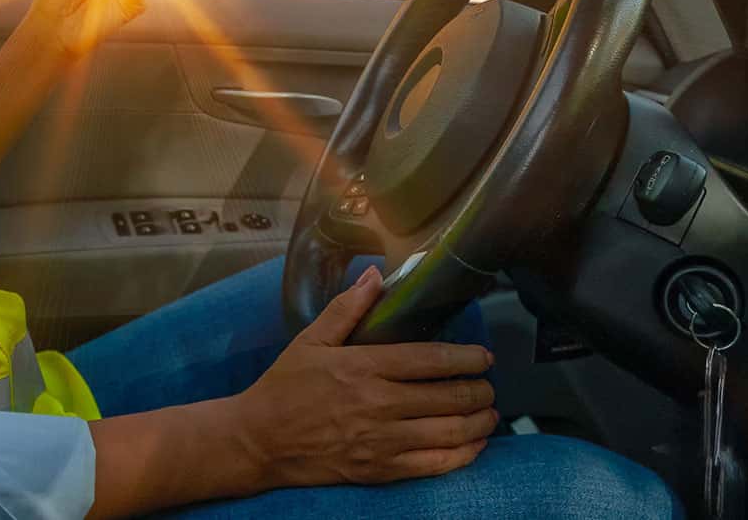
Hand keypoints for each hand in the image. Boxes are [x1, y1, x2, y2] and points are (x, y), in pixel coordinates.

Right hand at [231, 267, 496, 489]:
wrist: (259, 440)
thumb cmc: (284, 387)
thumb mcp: (309, 341)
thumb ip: (347, 309)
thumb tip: (375, 276)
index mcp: (362, 367)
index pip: (429, 360)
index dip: (465, 358)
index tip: (483, 356)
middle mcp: (377, 404)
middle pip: (447, 397)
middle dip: (478, 390)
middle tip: (488, 385)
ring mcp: (381, 441)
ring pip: (449, 432)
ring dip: (478, 422)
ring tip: (488, 413)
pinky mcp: (380, 470)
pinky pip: (434, 465)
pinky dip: (463, 456)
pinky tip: (474, 446)